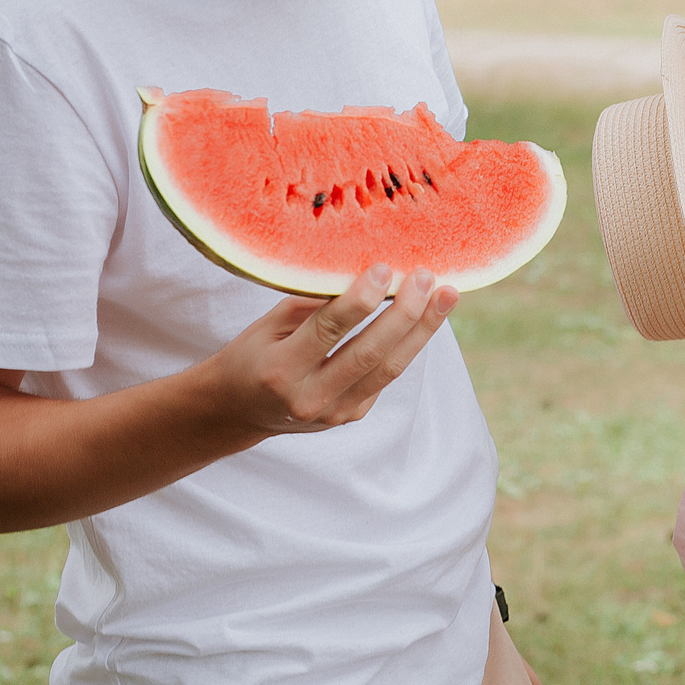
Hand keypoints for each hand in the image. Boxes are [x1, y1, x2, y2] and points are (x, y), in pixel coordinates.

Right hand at [202, 263, 459, 436]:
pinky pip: (386, 377)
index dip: (360, 299)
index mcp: (279, 370)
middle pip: (369, 354)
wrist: (238, 411)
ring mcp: (334, 413)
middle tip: (428, 278)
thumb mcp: (268, 325)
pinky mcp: (352, 416)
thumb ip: (313, 305)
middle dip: (405, 313)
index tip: (385, 268)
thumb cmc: (253, 354)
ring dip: (422, 330)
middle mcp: (309, 398)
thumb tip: (363, 272)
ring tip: (446, 296)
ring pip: (389, 369)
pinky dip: (408, 345)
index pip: (328, 330)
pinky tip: (425, 318)